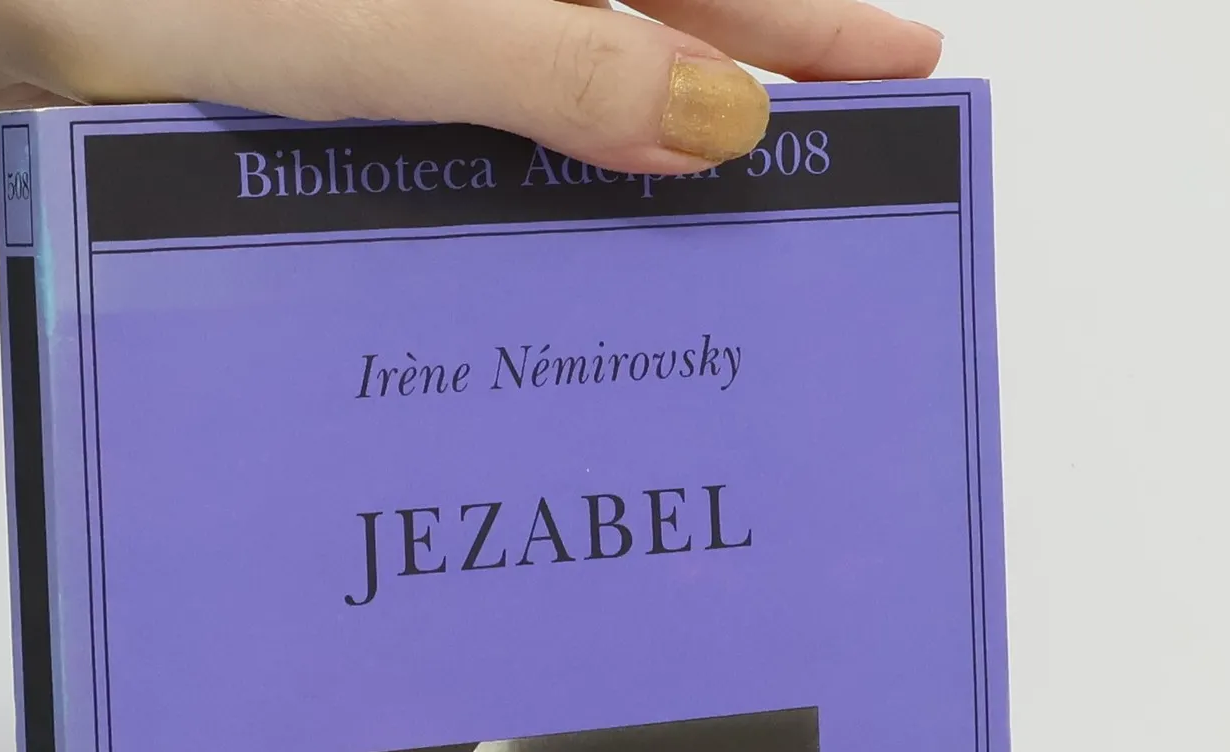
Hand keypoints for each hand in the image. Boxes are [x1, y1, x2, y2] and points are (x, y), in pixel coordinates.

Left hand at [0, 0, 941, 173]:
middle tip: (835, 177)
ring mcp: (390, 18)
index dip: (803, 23)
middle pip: (637, 15)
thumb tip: (722, 117)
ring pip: (550, 79)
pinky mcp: (324, 67)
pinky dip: (513, 182)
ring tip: (715, 249)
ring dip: (627, 156)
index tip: (905, 83)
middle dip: (736, 97)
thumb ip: (547, 57)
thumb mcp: (367, 26)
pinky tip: (553, 242)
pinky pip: (456, 123)